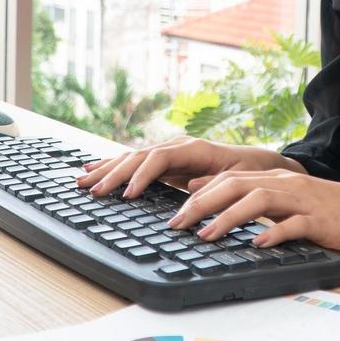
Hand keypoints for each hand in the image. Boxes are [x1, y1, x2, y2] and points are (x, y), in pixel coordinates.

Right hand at [75, 136, 296, 198]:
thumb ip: (216, 183)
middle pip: (138, 157)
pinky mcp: (164, 161)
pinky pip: (134, 162)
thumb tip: (192, 185)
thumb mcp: (240, 179)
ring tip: (81, 179)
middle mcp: (177, 146)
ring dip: (105, 169)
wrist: (258, 163)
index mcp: (194, 148)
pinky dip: (112, 165)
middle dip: (113, 174)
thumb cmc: (250, 172)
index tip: (126, 194)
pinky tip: (93, 168)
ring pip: (131, 157)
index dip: (141, 176)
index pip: (159, 159)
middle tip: (91, 190)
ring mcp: (168, 151)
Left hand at [166, 169, 339, 254]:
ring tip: (205, 235)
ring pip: (258, 200)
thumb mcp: (290, 203)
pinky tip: (258, 244)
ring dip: (228, 217)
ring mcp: (304, 201)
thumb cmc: (334, 212)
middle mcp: (286, 184)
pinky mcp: (322, 220)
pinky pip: (294, 225)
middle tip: (176, 224)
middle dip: (201, 203)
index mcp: (276, 180)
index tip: (171, 212)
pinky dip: (274, 233)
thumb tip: (215, 202)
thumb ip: (256, 200)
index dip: (196, 193)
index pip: (227, 179)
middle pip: (235, 184)